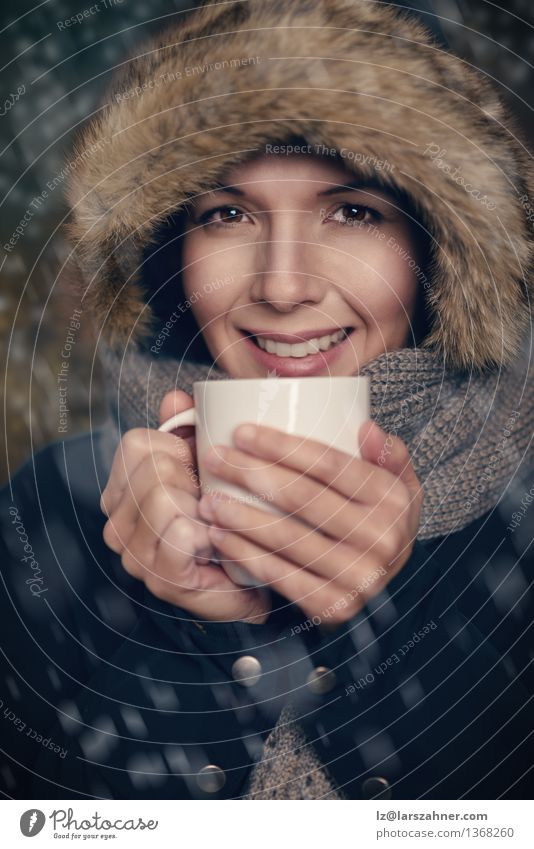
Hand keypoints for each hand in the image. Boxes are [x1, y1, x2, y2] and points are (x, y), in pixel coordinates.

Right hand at [100, 389, 270, 623]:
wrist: (250, 578)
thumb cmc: (225, 519)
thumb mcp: (206, 465)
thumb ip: (186, 428)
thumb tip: (176, 397)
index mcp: (121, 490)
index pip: (136, 444)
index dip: (176, 449)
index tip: (196, 471)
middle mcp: (116, 522)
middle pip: (153, 469)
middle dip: (192, 479)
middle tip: (211, 503)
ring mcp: (134, 553)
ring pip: (164, 498)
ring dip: (201, 507)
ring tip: (214, 523)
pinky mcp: (159, 577)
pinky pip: (181, 532)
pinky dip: (207, 534)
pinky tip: (215, 545)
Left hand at [198, 420, 423, 627]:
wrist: (392, 590)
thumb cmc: (383, 525)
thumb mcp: (402, 486)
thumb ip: (390, 454)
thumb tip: (365, 427)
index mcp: (392, 499)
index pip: (329, 465)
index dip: (282, 446)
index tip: (242, 433)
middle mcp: (378, 538)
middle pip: (302, 498)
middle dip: (250, 474)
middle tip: (214, 458)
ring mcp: (356, 575)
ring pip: (286, 537)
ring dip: (240, 516)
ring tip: (209, 500)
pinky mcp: (332, 605)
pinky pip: (281, 576)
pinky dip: (246, 555)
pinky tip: (221, 537)